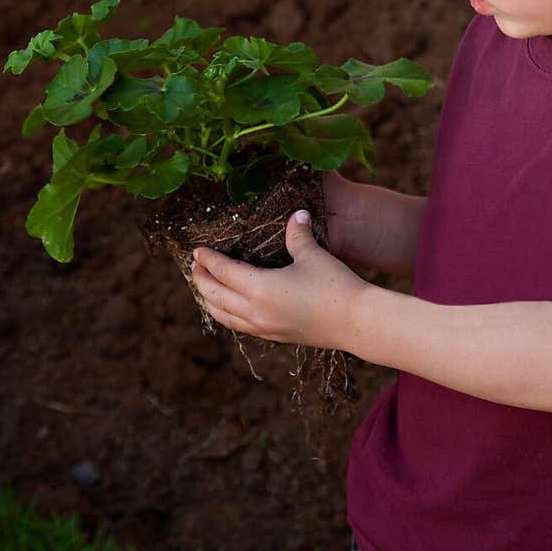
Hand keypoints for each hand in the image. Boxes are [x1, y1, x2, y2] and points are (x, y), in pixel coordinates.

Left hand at [190, 208, 367, 348]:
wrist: (356, 322)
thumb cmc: (335, 286)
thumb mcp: (313, 255)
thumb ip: (297, 234)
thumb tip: (296, 213)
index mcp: (260, 289)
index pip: (223, 272)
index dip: (208, 260)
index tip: (197, 251)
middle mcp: (256, 311)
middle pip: (216, 296)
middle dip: (202, 281)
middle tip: (195, 267)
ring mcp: (264, 327)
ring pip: (224, 316)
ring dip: (210, 301)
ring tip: (205, 288)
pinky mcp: (275, 336)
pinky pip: (240, 326)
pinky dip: (227, 315)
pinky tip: (230, 309)